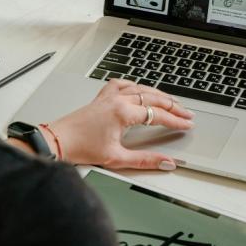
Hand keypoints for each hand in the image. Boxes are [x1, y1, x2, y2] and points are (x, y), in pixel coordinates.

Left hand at [46, 79, 193, 169]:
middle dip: (173, 106)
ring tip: (171, 102)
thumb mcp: (117, 158)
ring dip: (159, 94)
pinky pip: (123, 84)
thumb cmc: (81, 148)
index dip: (176, 120)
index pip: (158, 115)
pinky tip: (140, 88)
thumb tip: (166, 162)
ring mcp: (109, 96)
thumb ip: (145, 160)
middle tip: (187, 113)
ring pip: (141, 88)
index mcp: (123, 112)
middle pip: (154, 98)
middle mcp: (117, 100)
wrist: (58, 141)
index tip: (187, 124)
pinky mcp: (101, 97)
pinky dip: (136, 85)